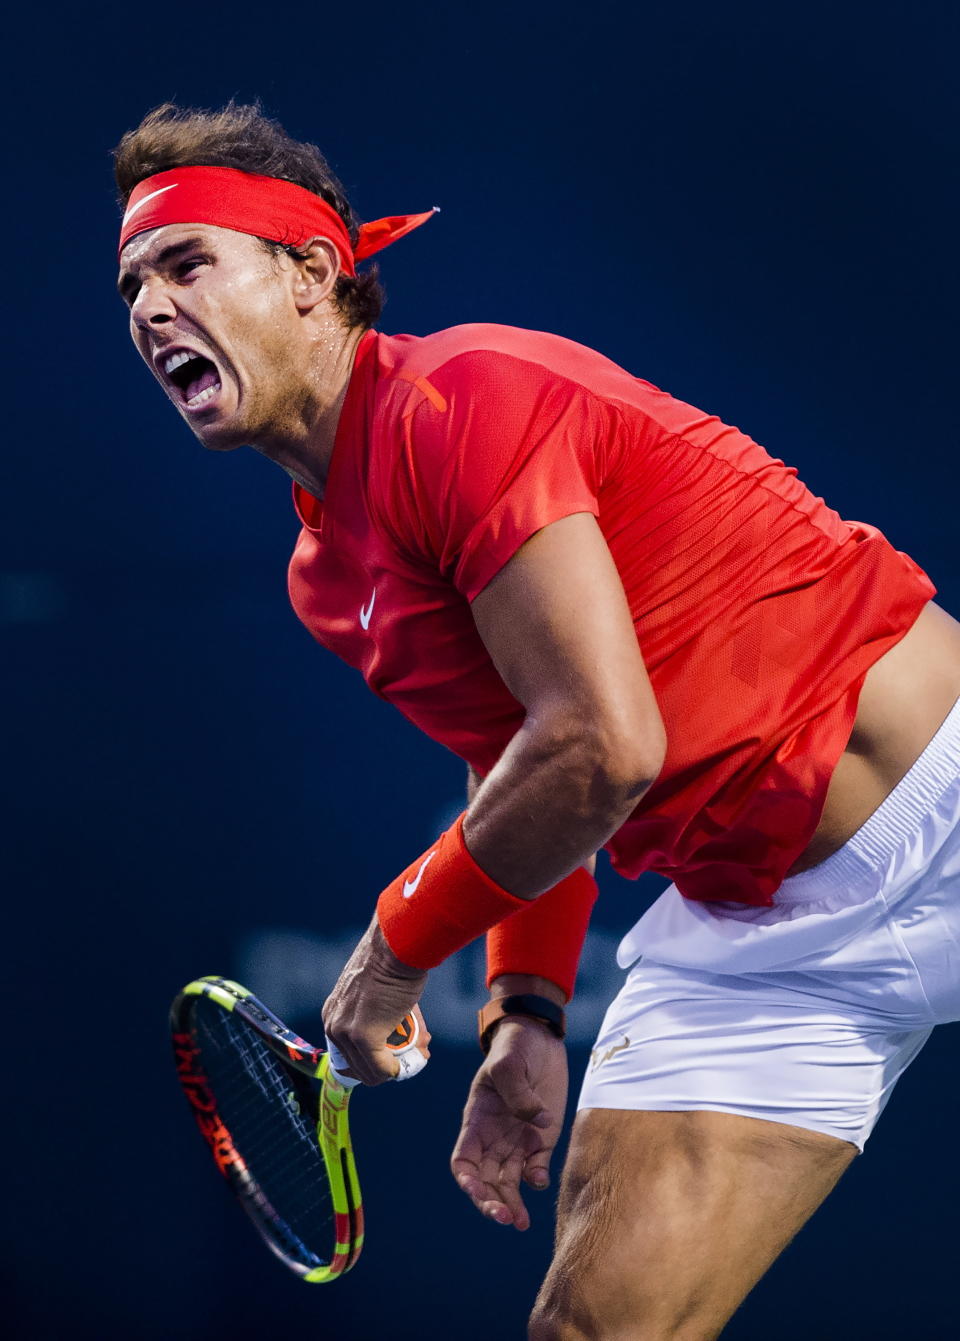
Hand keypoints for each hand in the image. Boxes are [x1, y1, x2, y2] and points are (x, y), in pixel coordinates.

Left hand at [322, 913, 429, 1084]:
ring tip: (418, 1053)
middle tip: (413, 1054)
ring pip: (370, 1072)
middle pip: (358, 1067)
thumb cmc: (392, 962)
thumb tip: (405, 1036)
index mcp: (333, 1013)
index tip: (392, 1057)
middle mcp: (333, 1025)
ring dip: (395, 1069)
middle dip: (386, 1067)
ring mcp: (347, 1033)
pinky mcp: (363, 1038)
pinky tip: (410, 1061)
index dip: (371, 1061)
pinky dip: (396, 1071)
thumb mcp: (376, 990)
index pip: (346, 1054)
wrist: (397, 947)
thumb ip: (381, 1014)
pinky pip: (381, 1069)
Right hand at [451, 1018, 567, 1230]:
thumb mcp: (510, 1063)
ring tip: (522, 1223)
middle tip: (508, 1219)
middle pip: (486, 1181)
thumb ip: (519, 1094)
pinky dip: (536, 1181)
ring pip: (509, 1183)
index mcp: (478, 1121)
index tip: (478, 1193)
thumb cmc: (516, 1047)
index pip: (464, 1161)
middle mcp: (494, 1138)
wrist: (540, 1038)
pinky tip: (540, 1181)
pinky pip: (535, 1170)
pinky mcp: (540, 1141)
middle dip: (492, 1203)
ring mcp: (517, 1141)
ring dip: (513, 1204)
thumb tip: (538, 1124)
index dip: (467, 1182)